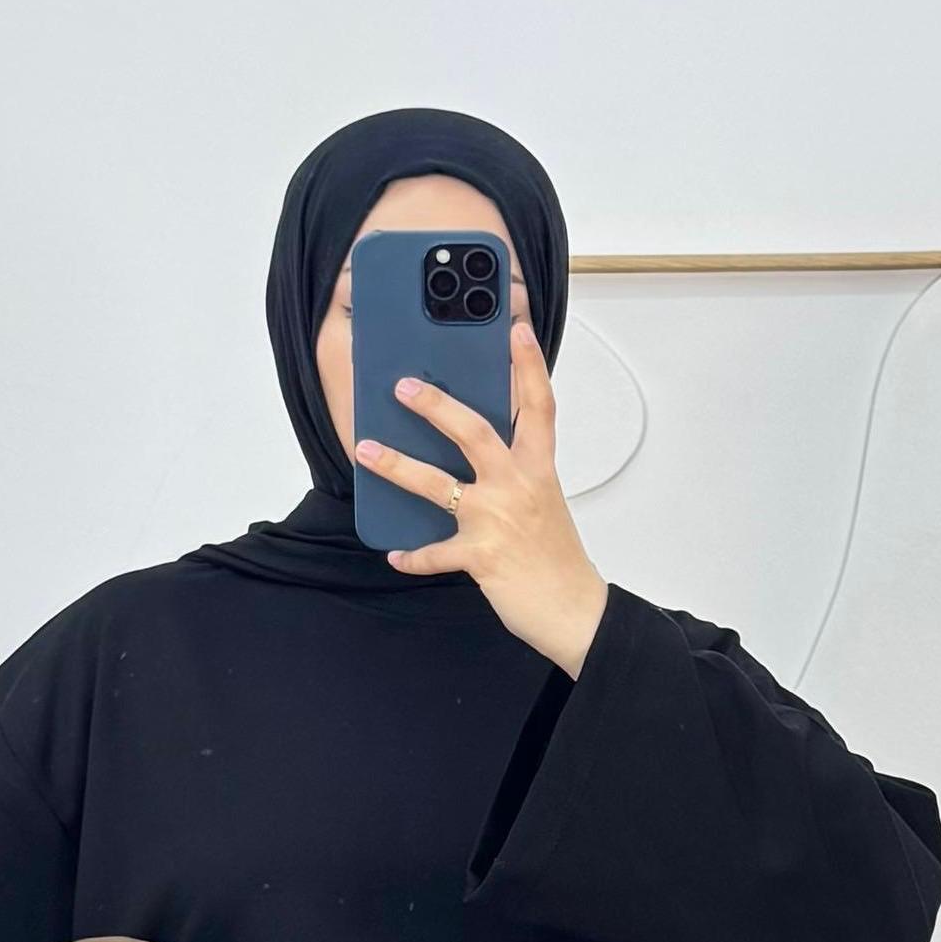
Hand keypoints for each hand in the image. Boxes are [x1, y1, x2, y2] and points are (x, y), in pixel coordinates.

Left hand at [352, 319, 608, 677]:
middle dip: (436, 405)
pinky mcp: (480, 556)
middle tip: (404, 386)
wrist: (573, 610)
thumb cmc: (557, 558)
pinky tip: (396, 555)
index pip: (538, 407)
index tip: (517, 331)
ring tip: (367, 451)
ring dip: (397, 466)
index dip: (530, 366)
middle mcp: (518, 487)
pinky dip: (413, 555)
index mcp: (539, 470)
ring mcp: (497, 520)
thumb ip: (515, 475)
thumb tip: (475, 459)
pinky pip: (434, 552)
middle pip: (474, 432)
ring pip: (438, 485)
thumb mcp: (543, 503)